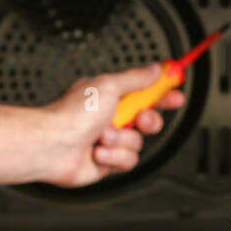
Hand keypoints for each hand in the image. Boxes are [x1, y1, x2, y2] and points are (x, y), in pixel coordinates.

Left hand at [37, 63, 184, 187]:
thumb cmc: (72, 114)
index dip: (164, 94)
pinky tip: (97, 152)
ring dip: (122, 139)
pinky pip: (127, 161)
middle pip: (149, 120)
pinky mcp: (107, 162)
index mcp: (110, 96)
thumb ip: (136, 78)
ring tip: (102, 137)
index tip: (177, 93)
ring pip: (138, 143)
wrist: (53, 145)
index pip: (145, 92)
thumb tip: (154, 68)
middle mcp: (110, 117)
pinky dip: (114, 156)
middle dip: (148, 121)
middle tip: (138, 119)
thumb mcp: (109, 85)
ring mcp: (109, 141)